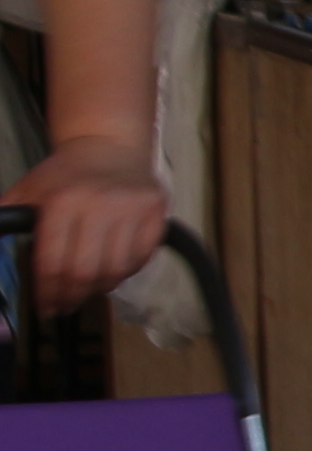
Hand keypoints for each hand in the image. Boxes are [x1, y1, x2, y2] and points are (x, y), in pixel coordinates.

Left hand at [11, 136, 168, 312]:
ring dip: (100, 287)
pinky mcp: (157, 212)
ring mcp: (133, 209)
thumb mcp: (27, 191)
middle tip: (65, 306)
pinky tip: (113, 269)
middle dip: (73, 296)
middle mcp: (101, 205)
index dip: (47, 292)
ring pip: (117, 270)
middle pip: (86, 272)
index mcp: (63, 202)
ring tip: (89, 289)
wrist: (109, 144)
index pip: (53, 262)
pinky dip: (126, 271)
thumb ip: (8, 220)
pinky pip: (142, 258)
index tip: (45, 306)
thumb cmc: (64, 174)